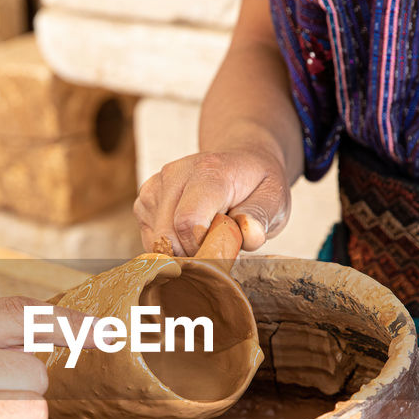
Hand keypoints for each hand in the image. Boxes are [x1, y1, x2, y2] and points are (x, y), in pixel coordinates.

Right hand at [134, 139, 290, 256]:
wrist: (241, 164)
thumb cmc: (257, 186)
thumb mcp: (273, 199)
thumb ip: (261, 217)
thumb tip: (249, 235)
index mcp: (208, 170)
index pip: (188, 222)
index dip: (204, 247)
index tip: (226, 248)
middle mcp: (174, 173)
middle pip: (167, 236)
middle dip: (192, 254)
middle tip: (217, 247)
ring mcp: (155, 186)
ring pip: (156, 241)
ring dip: (180, 250)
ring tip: (205, 235)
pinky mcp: (145, 201)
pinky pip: (150, 239)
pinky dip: (170, 246)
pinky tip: (190, 233)